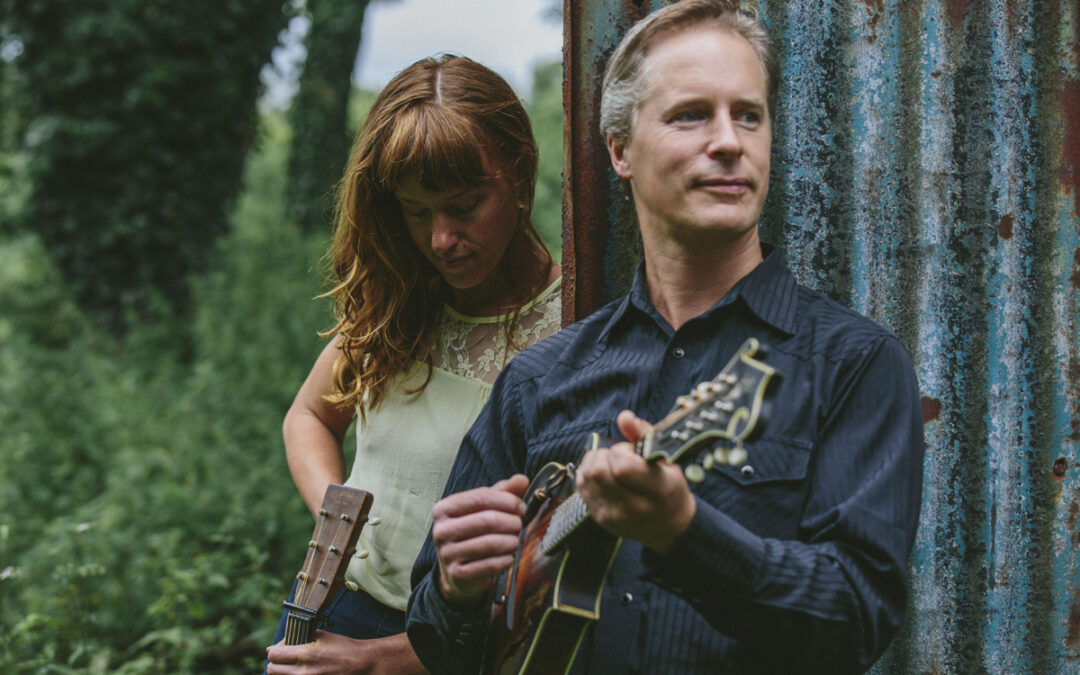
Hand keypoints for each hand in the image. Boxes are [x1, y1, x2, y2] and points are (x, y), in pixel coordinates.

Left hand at [265, 631, 424, 673]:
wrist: (362, 664)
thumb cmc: (342, 647)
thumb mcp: (320, 636)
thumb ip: (296, 640)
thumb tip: (272, 649)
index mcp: (306, 654)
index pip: (273, 655)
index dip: (275, 651)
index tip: (281, 650)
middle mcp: (304, 672)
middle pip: (272, 670)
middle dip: (276, 663)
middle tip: (285, 660)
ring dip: (283, 673)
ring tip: (293, 667)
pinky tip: (301, 672)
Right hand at [431, 474, 528, 606]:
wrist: (457, 574)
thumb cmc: (472, 534)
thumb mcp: (483, 509)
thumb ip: (502, 492)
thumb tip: (522, 479)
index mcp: (444, 509)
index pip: (481, 497)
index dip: (507, 500)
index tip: (521, 506)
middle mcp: (441, 530)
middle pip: (488, 520)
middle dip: (511, 522)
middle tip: (519, 525)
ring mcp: (447, 554)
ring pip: (490, 543)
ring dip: (511, 541)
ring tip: (515, 540)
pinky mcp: (457, 574)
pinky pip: (490, 565)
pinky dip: (505, 560)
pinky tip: (509, 557)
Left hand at [575, 410, 695, 553]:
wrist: (670, 526)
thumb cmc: (669, 487)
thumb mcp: (666, 459)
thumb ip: (644, 434)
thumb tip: (624, 416)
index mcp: (658, 490)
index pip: (623, 466)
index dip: (621, 451)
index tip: (631, 452)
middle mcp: (635, 507)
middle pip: (599, 472)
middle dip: (604, 454)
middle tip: (618, 457)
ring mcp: (616, 516)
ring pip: (586, 478)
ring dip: (593, 462)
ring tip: (609, 463)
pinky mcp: (602, 519)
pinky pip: (582, 488)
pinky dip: (587, 474)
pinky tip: (601, 474)